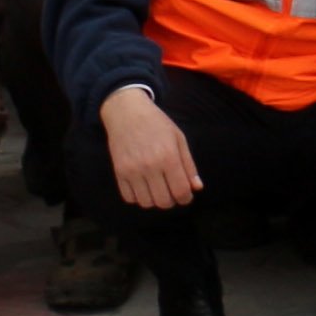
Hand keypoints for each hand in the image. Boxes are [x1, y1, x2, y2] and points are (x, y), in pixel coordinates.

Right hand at [101, 83, 198, 211]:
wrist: (126, 112)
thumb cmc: (157, 123)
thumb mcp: (178, 139)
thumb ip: (188, 165)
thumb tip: (197, 188)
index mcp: (168, 157)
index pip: (180, 191)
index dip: (186, 198)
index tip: (186, 195)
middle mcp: (150, 166)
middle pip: (163, 201)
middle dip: (171, 200)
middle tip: (172, 191)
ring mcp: (132, 171)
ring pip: (146, 203)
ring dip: (154, 200)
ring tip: (157, 189)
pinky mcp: (118, 173)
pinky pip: (129, 198)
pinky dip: (138, 197)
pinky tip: (143, 186)